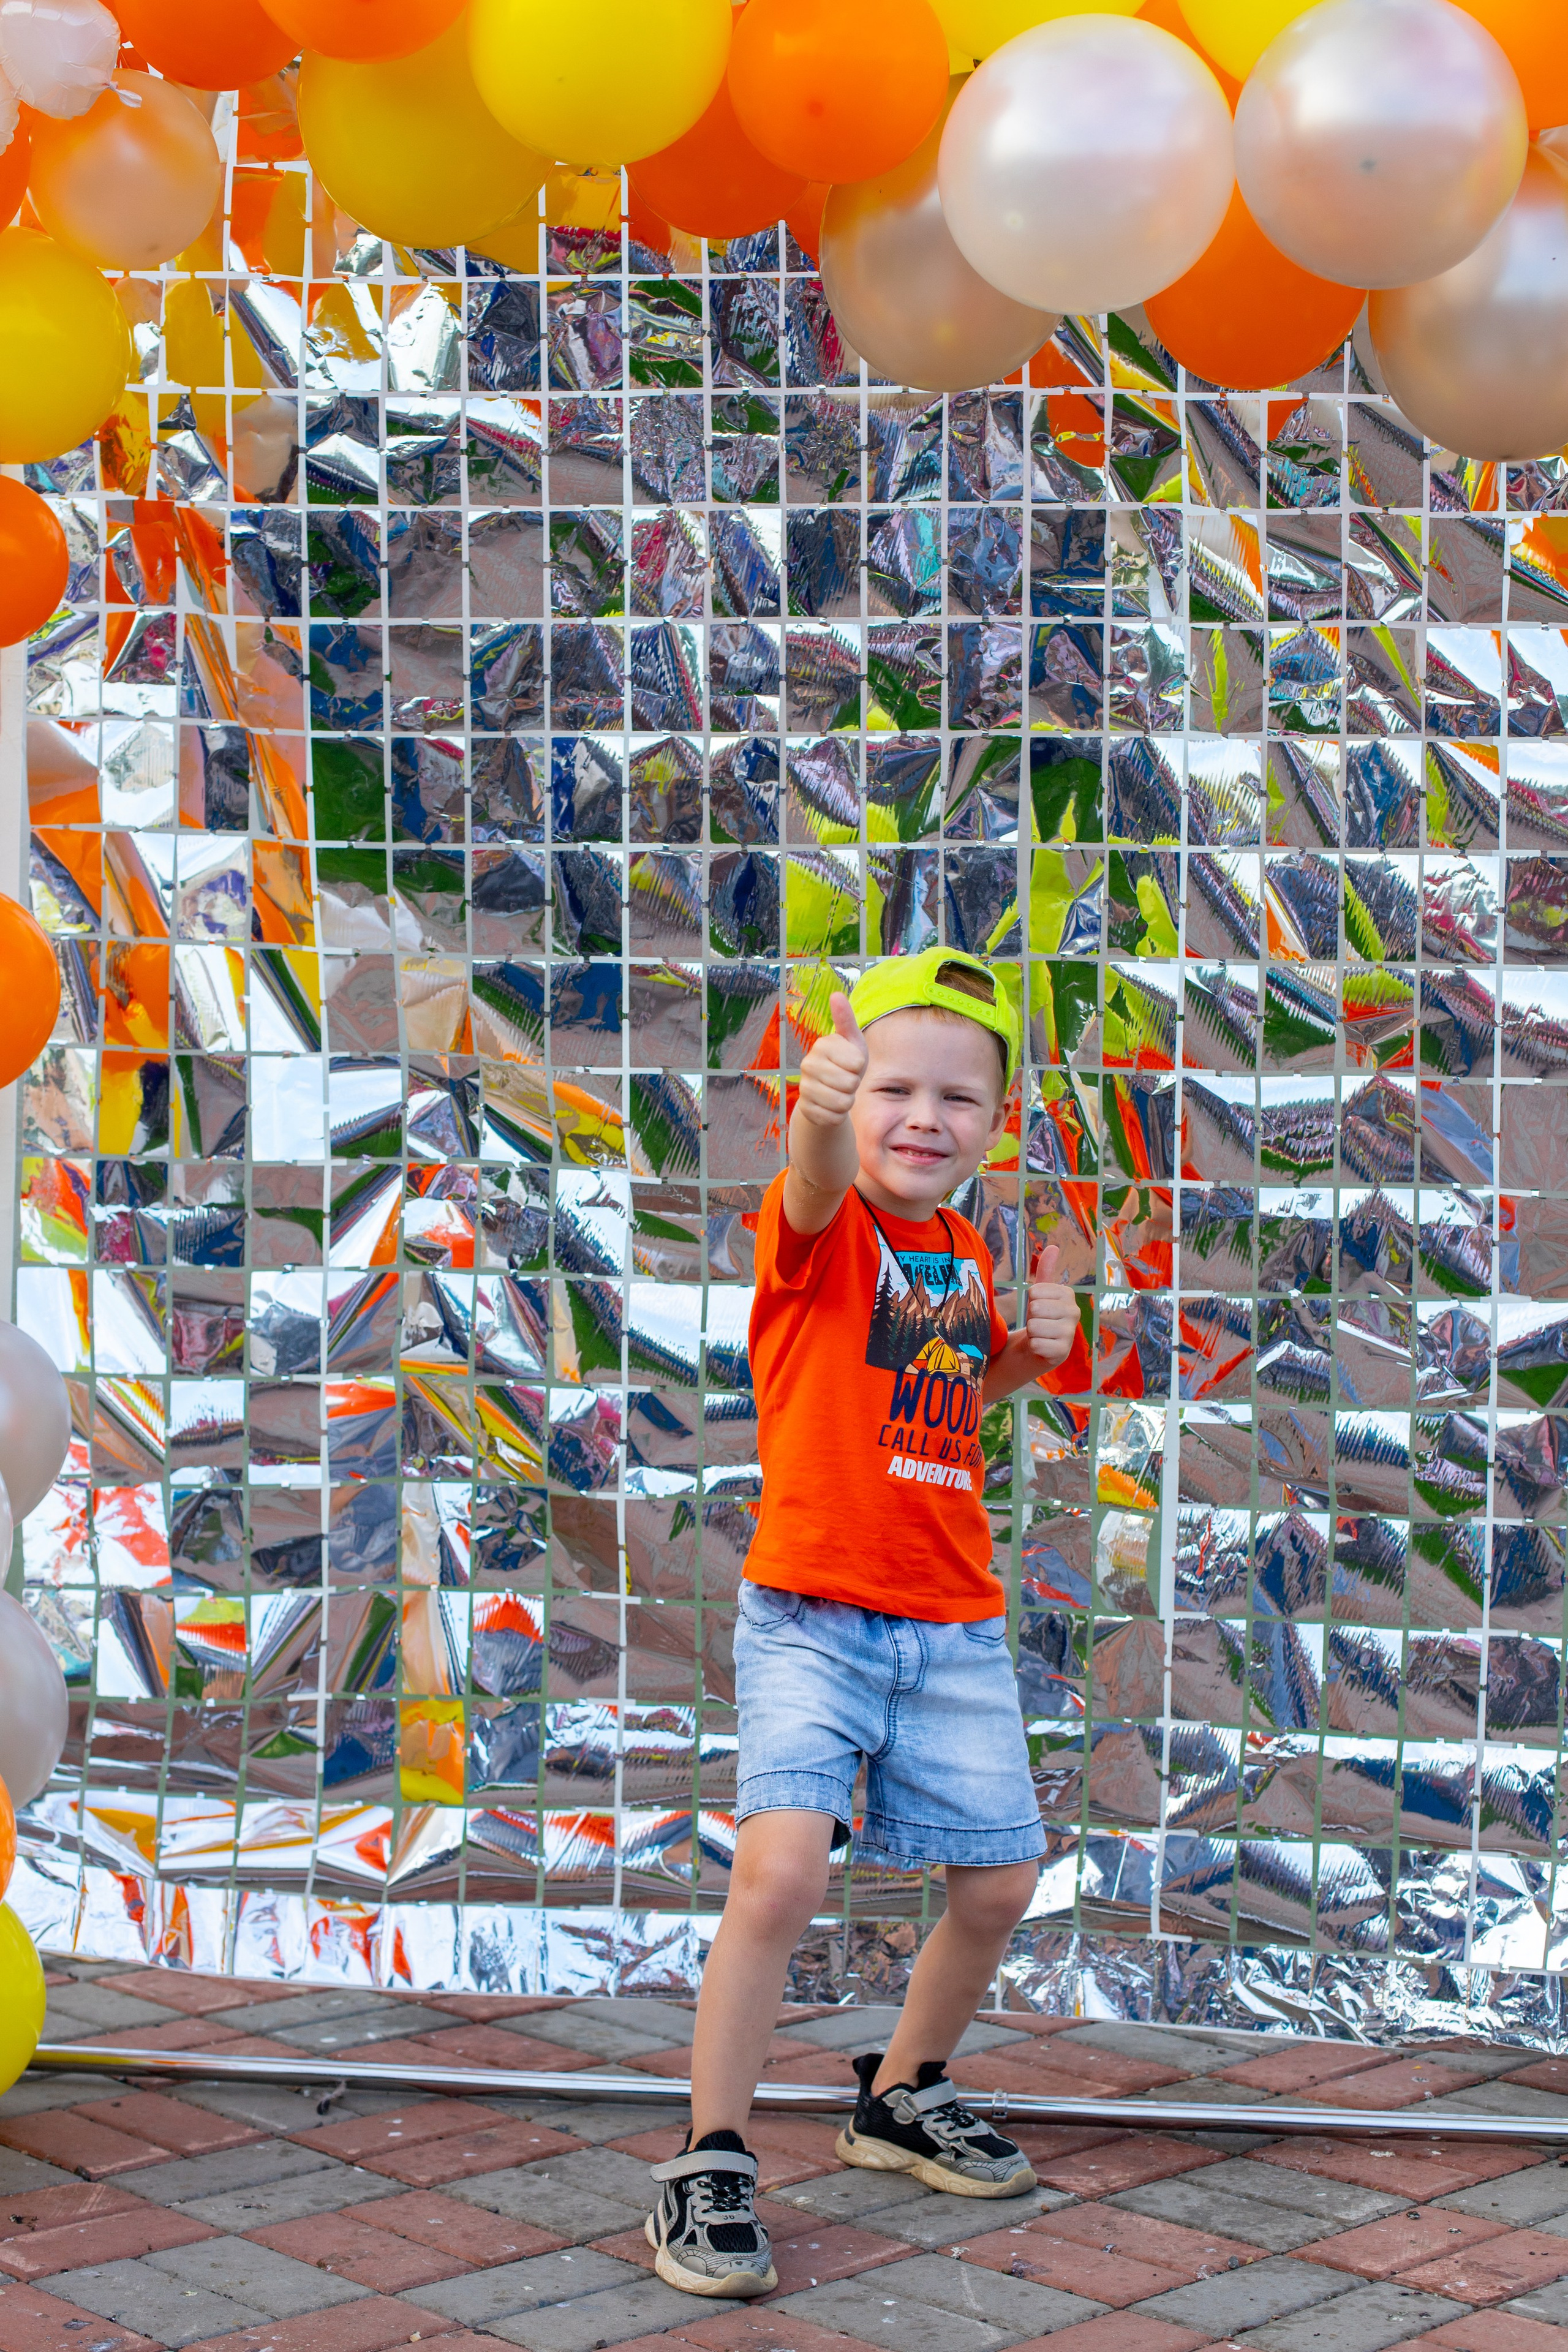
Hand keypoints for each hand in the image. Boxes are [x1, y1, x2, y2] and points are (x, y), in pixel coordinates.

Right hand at [795, 992, 867, 1129]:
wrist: (828, 1091)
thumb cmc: (845, 1062)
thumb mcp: (852, 1041)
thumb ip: (846, 1019)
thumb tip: (836, 994)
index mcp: (821, 1045)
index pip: (857, 1064)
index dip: (860, 1067)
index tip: (851, 1064)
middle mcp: (807, 1065)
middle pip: (850, 1084)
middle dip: (854, 1085)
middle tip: (846, 1080)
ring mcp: (804, 1088)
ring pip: (842, 1103)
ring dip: (847, 1101)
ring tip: (840, 1092)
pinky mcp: (805, 1109)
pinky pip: (833, 1117)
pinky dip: (838, 1115)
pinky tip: (831, 1106)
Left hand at [1024, 1244, 1076, 1367]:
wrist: (1037, 1348)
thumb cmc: (1039, 1317)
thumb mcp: (1040, 1293)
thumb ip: (1046, 1270)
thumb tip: (1053, 1246)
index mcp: (1067, 1294)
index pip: (1034, 1291)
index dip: (1029, 1301)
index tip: (1037, 1308)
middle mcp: (1074, 1312)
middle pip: (1034, 1308)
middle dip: (1029, 1317)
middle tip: (1037, 1323)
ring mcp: (1070, 1333)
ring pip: (1034, 1326)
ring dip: (1031, 1333)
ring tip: (1039, 1335)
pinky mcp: (1063, 1352)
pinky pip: (1036, 1344)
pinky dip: (1033, 1347)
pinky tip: (1041, 1347)